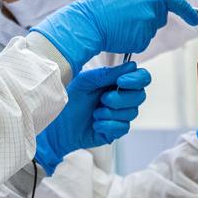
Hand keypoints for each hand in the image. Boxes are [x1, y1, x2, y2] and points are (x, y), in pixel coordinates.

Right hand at [32, 0, 197, 73]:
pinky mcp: (144, 35)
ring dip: (138, 30)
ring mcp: (150, 18)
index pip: (174, 0)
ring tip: (119, 23)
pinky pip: (143, 41)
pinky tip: (119, 33)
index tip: (194, 19)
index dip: (187, 12)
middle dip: (148, 20)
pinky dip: (133, 41)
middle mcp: (153, 0)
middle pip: (160, 17)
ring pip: (150, 30)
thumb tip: (156, 3)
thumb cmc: (100, 6)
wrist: (87, 20)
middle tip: (125, 18)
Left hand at [35, 63, 150, 174]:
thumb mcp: (85, 81)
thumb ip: (107, 74)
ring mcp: (119, 116)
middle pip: (140, 96)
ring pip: (132, 113)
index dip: (136, 79)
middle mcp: (121, 98)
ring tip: (95, 113)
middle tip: (103, 99)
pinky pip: (123, 127)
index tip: (121, 81)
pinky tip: (95, 124)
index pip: (141, 78)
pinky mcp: (115, 131)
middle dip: (121, 98)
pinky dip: (108, 125)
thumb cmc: (69, 100)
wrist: (56, 125)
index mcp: (116, 83)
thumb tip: (131, 66)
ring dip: (111, 112)